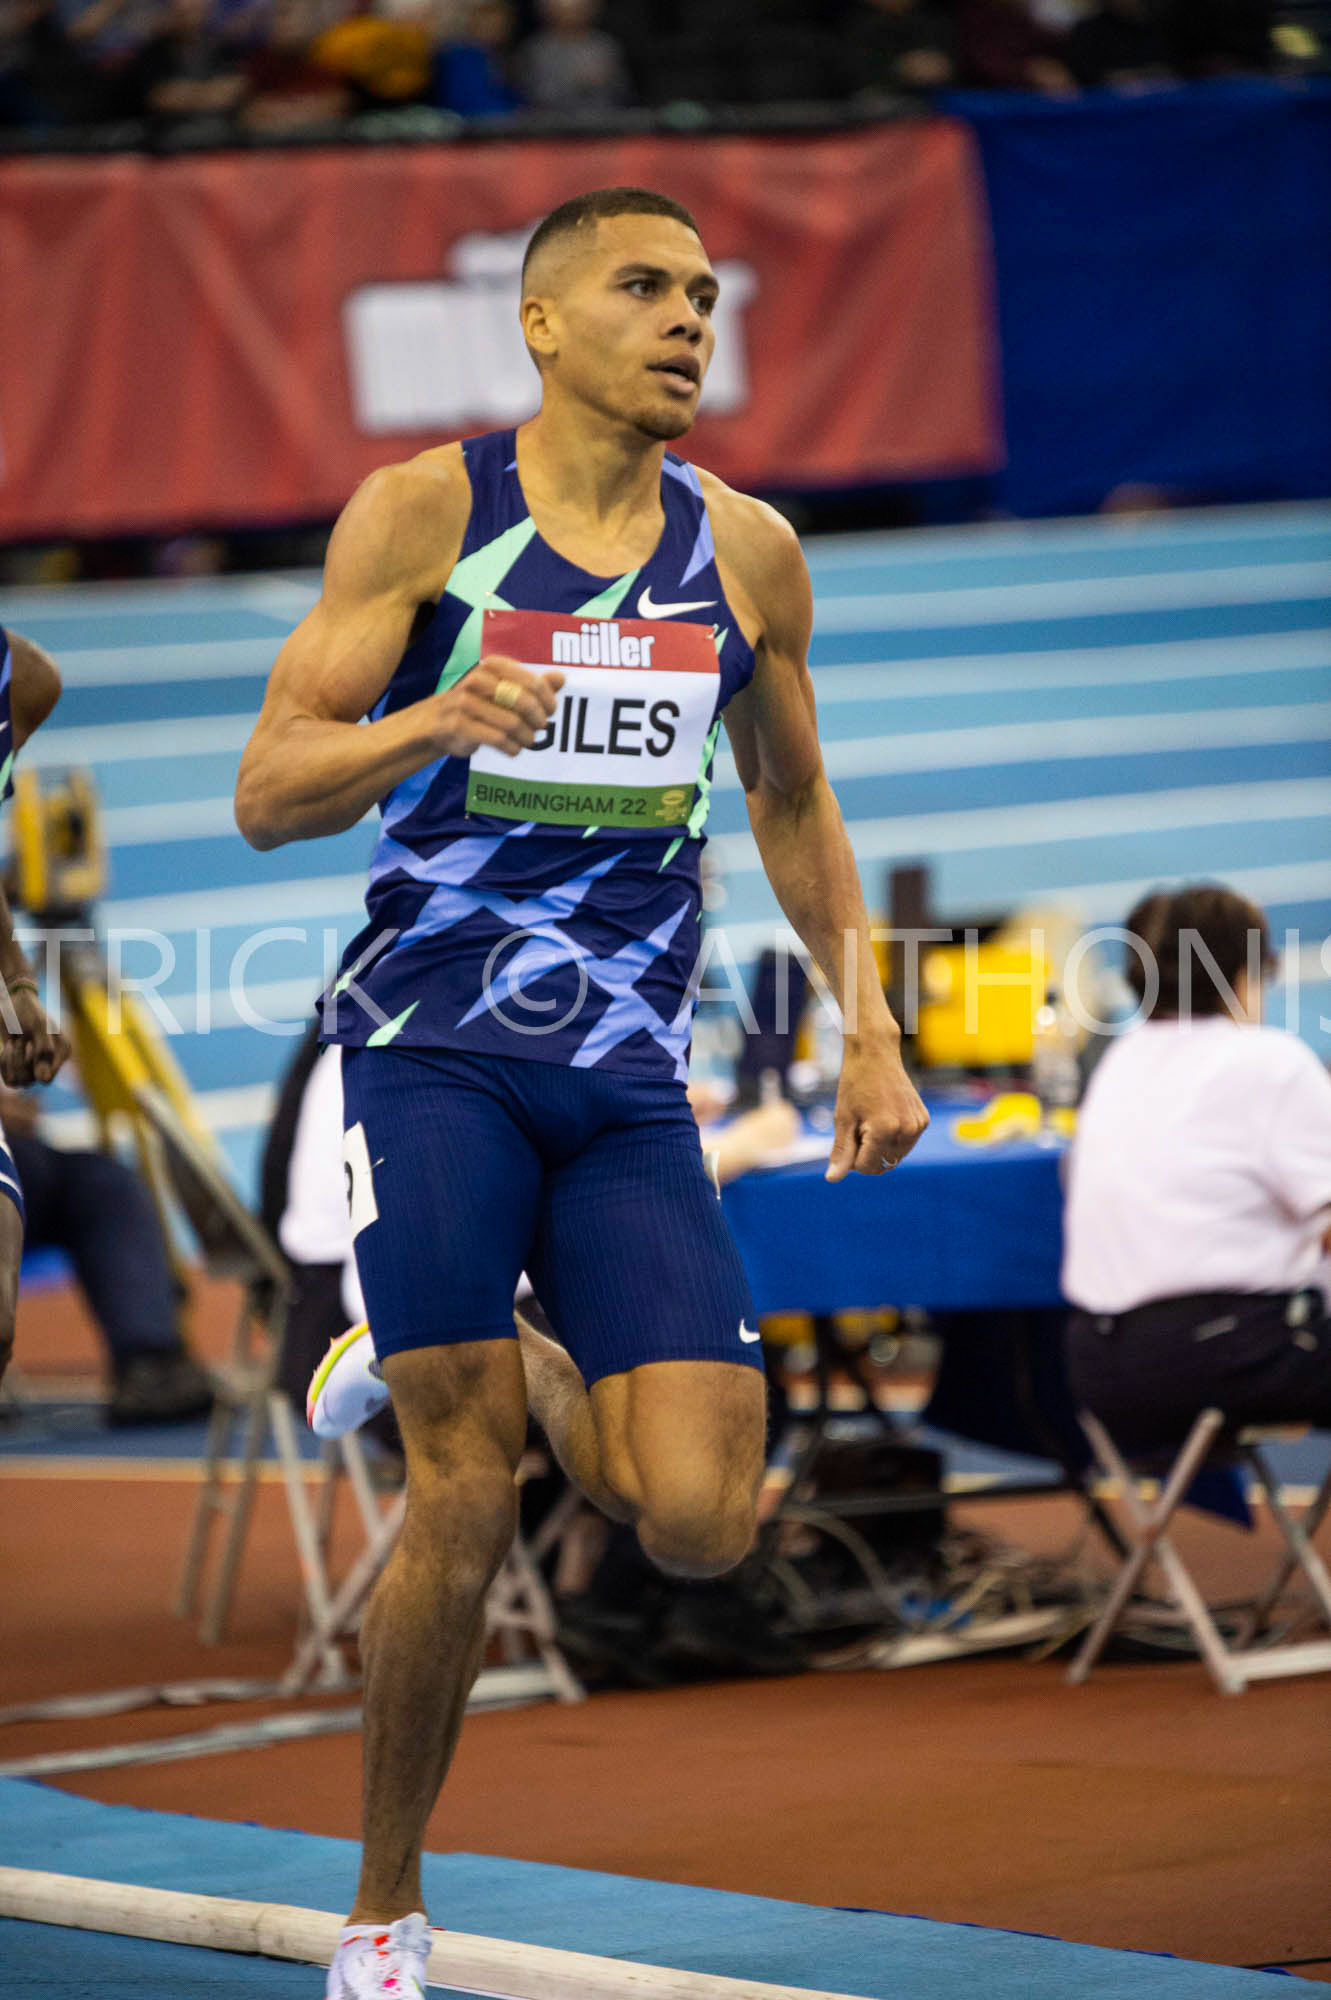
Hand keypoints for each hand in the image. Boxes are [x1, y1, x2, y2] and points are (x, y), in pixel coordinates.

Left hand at [1, 987, 71, 1087]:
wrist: (14, 1003)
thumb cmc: (29, 1011)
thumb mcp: (38, 1028)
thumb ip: (44, 1051)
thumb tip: (44, 1080)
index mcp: (62, 1053)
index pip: (45, 1078)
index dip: (31, 1065)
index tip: (26, 1043)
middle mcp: (51, 1063)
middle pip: (29, 1081)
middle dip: (17, 1061)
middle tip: (17, 1041)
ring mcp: (35, 1067)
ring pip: (18, 1083)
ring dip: (9, 1061)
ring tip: (13, 1043)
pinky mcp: (20, 1069)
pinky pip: (9, 1080)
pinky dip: (4, 1064)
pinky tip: (7, 1047)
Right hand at [423, 655, 562, 760]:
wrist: (436, 721)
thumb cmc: (479, 704)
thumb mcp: (504, 690)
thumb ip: (532, 684)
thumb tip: (561, 678)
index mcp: (493, 666)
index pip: (532, 682)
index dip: (548, 700)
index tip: (551, 712)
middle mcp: (478, 680)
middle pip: (524, 702)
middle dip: (538, 719)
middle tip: (541, 728)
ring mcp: (465, 703)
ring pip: (512, 723)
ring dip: (527, 737)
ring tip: (528, 741)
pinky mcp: (459, 726)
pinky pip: (497, 739)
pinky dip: (512, 747)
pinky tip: (514, 749)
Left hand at [825, 1041, 928, 1181]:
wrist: (876, 1054)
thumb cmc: (855, 1084)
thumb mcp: (843, 1119)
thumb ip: (841, 1152)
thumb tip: (832, 1179)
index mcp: (885, 1130)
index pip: (867, 1167)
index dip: (853, 1158)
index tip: (849, 1134)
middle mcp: (907, 1130)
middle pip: (883, 1164)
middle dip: (868, 1154)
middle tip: (861, 1125)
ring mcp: (918, 1125)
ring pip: (895, 1157)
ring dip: (881, 1148)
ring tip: (872, 1120)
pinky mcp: (923, 1120)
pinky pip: (905, 1144)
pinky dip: (893, 1138)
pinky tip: (885, 1116)